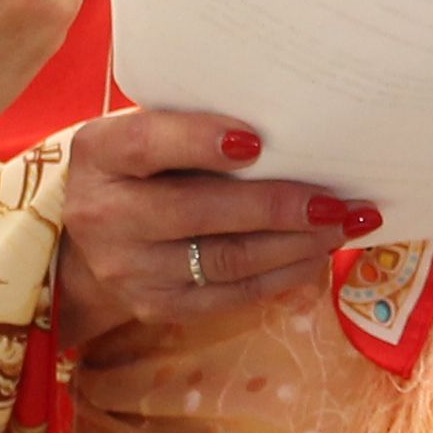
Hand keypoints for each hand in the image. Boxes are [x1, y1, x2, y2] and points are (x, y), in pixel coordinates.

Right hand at [58, 109, 370, 343]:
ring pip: (225, 260)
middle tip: (337, 200)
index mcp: (99, 154)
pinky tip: (316, 256)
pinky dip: (282, 275)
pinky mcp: (155, 306)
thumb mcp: (142, 134)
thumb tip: (287, 126)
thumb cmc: (138, 169)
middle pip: (199, 211)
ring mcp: (128, 270)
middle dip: (278, 206)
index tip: (257, 141)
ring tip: (343, 225)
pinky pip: (230, 295)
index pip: (146, 144)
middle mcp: (104, 216)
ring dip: (295, 244)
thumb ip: (191, 126)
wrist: (88, 243)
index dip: (199, 141)